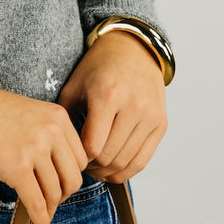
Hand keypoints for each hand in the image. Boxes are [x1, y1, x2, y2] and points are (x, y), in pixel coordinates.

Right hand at [0, 66, 86, 223]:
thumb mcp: (31, 114)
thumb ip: (49, 137)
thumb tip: (58, 175)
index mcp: (58, 117)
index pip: (81, 158)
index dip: (71, 176)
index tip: (61, 184)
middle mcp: (52, 132)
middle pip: (73, 177)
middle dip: (64, 195)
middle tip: (52, 201)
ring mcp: (34, 149)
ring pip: (55, 192)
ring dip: (49, 208)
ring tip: (41, 212)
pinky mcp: (16, 167)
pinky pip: (36, 202)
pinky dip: (40, 219)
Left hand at [58, 31, 166, 183]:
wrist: (132, 51)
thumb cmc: (97, 69)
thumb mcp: (73, 87)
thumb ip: (65, 120)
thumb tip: (62, 152)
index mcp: (107, 96)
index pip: (92, 146)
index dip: (79, 158)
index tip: (71, 156)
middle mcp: (133, 106)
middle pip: (109, 156)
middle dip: (92, 168)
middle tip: (82, 167)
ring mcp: (150, 116)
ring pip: (126, 162)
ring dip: (108, 172)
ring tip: (96, 168)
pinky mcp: (161, 124)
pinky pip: (143, 159)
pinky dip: (127, 170)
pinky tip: (113, 169)